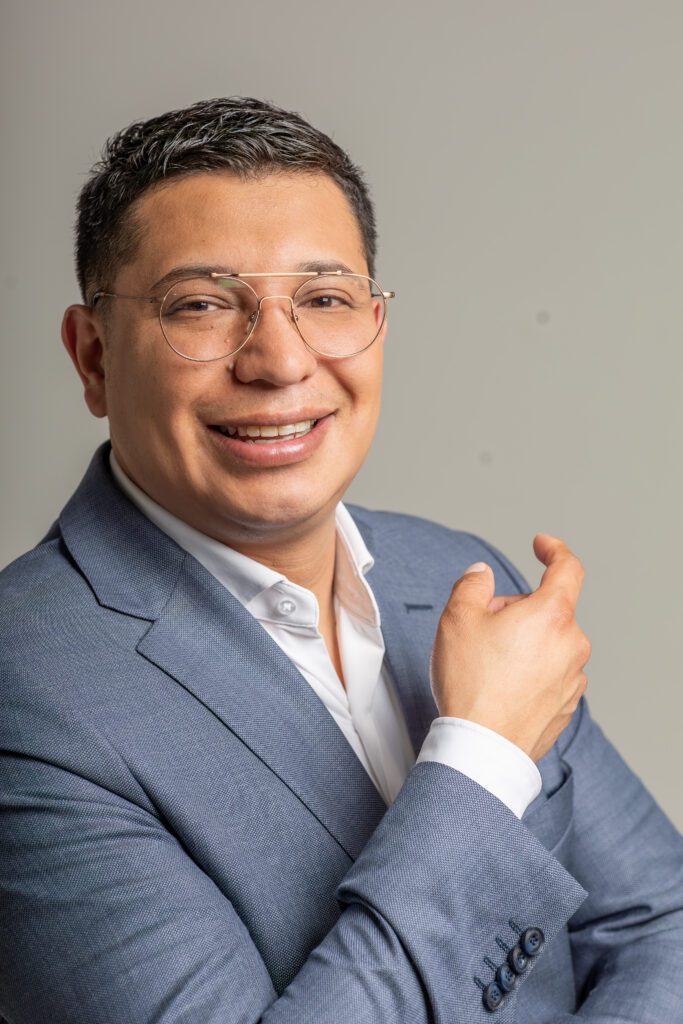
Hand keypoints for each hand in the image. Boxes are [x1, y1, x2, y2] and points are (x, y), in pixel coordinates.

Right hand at [429, 534, 590, 762]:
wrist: (482, 747)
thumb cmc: (471, 683)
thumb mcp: (457, 618)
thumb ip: (471, 584)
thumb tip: (481, 575)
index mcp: (552, 615)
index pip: (568, 568)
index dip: (554, 550)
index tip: (541, 546)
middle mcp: (572, 644)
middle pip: (548, 609)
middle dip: (517, 608)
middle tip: (482, 626)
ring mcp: (573, 678)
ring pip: (549, 642)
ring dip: (524, 641)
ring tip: (488, 663)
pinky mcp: (566, 706)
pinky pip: (550, 673)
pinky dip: (529, 671)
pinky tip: (500, 686)